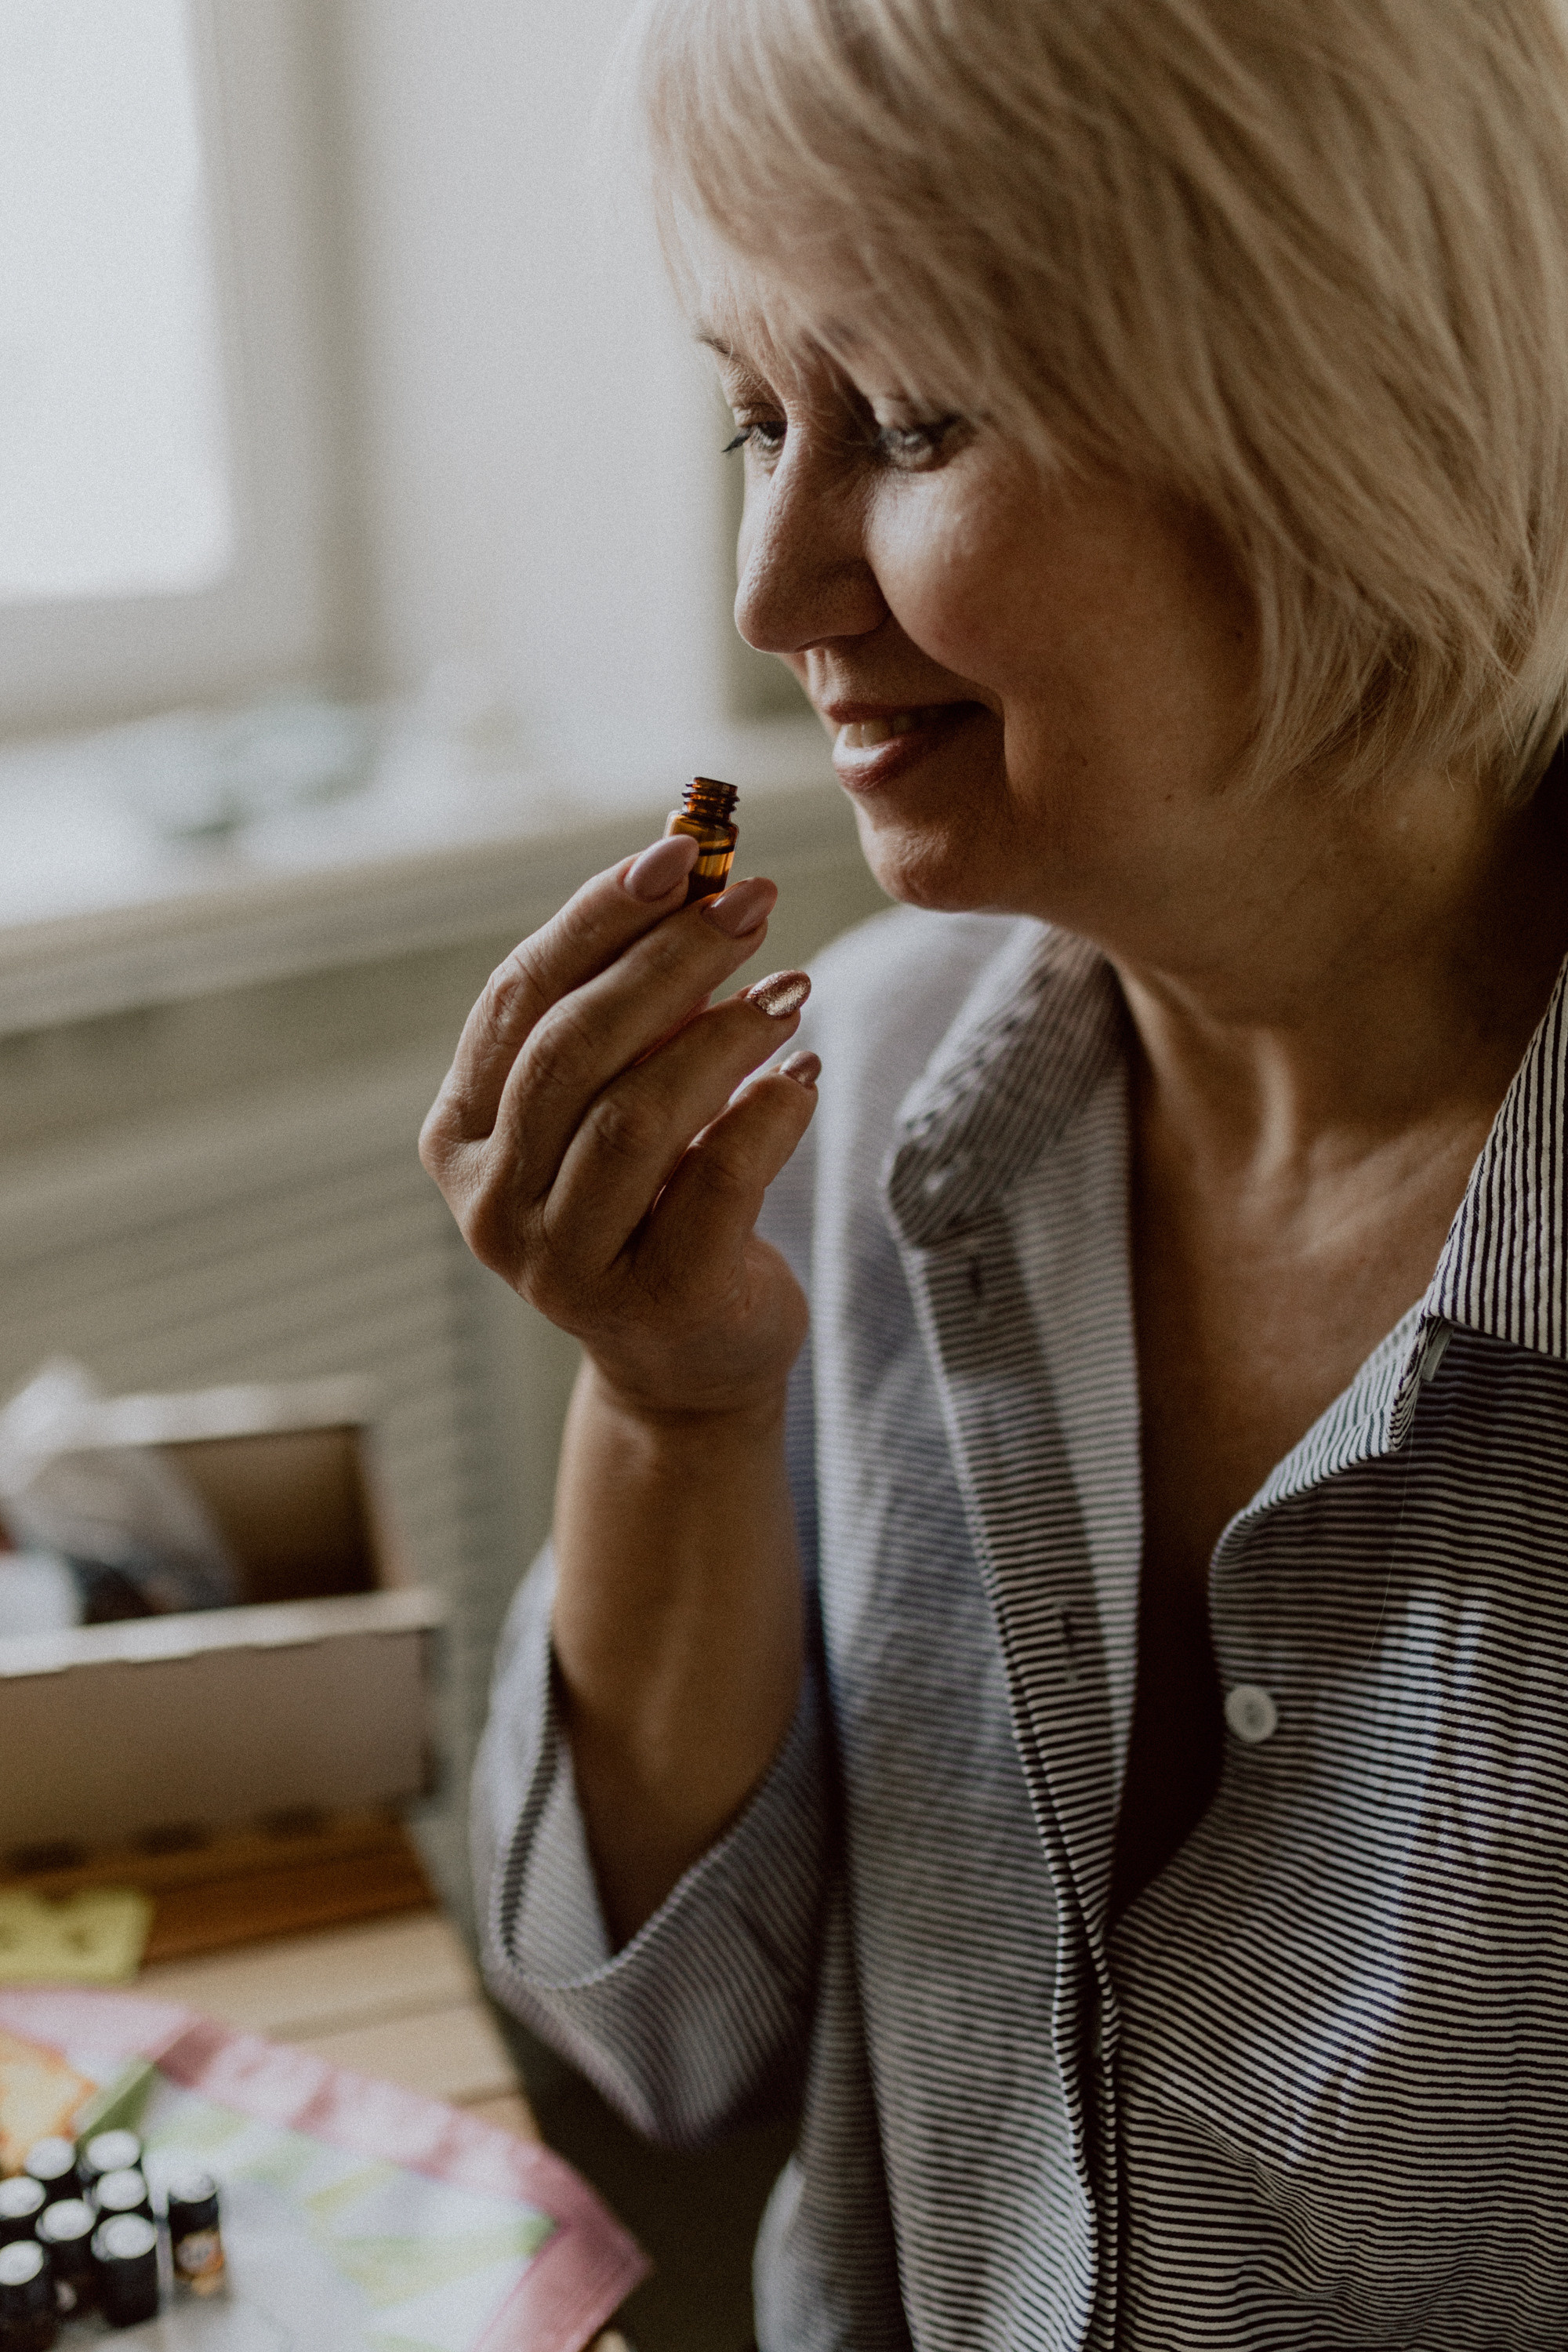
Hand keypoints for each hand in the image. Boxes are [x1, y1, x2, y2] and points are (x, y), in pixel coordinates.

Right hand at [420, 831, 820, 1420]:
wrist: (689, 1359)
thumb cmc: (656, 1204)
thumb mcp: (626, 1101)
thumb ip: (637, 1012)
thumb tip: (700, 878)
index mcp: (461, 1135)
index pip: (519, 997)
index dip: (596, 915)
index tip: (678, 851)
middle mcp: (490, 1204)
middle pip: (574, 1048)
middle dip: (670, 959)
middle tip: (753, 900)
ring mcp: (562, 1265)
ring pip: (637, 1115)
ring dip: (724, 1034)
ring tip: (791, 990)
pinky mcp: (652, 1302)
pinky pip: (717, 1180)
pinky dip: (768, 1114)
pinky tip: (803, 1079)